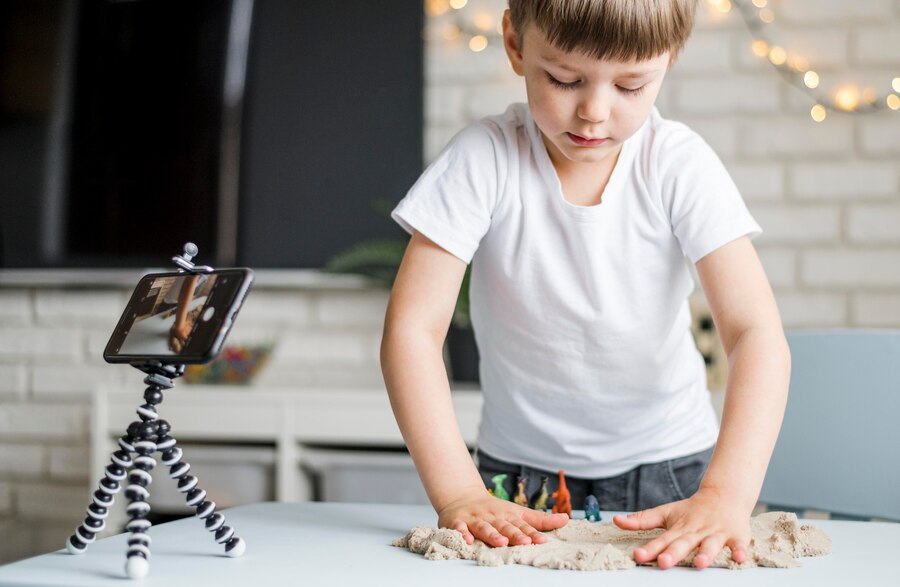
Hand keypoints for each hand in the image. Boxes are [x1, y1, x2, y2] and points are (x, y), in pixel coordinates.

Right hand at [437, 489, 568, 547]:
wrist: (462, 497)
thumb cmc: (494, 510)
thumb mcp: (518, 512)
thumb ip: (540, 520)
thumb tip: (566, 519)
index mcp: (508, 514)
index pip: (522, 524)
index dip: (531, 532)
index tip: (541, 540)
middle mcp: (492, 516)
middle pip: (504, 526)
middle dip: (514, 534)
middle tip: (525, 541)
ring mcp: (475, 519)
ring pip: (484, 527)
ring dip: (492, 534)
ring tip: (501, 542)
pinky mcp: (458, 522)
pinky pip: (459, 528)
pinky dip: (462, 533)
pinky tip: (466, 540)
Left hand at [612, 487, 750, 568]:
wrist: (725, 495)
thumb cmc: (692, 510)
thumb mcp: (666, 513)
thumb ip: (642, 520)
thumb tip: (616, 520)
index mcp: (679, 528)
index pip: (662, 540)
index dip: (650, 549)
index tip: (638, 556)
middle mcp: (696, 532)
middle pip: (684, 543)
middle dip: (674, 553)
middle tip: (664, 562)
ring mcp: (716, 534)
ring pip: (710, 545)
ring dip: (706, 554)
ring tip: (699, 563)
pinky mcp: (736, 537)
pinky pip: (739, 546)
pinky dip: (739, 552)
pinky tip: (739, 558)